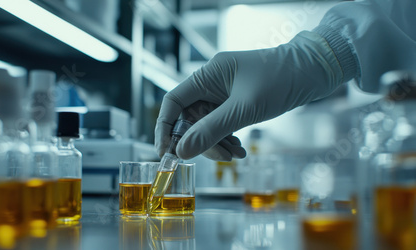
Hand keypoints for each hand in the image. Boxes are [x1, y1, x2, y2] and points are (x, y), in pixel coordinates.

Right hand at [155, 31, 344, 160]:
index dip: (166, 127)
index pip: (173, 102)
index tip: (167, 151)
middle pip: (191, 118)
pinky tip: (241, 150)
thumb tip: (182, 150)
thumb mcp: (244, 109)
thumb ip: (211, 130)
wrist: (313, 72)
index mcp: (207, 76)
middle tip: (220, 158)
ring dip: (217, 143)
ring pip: (207, 125)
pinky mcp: (236, 102)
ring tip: (236, 155)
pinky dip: (228, 139)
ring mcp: (224, 94)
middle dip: (201, 141)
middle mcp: (211, 84)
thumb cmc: (279, 80)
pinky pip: (223, 125)